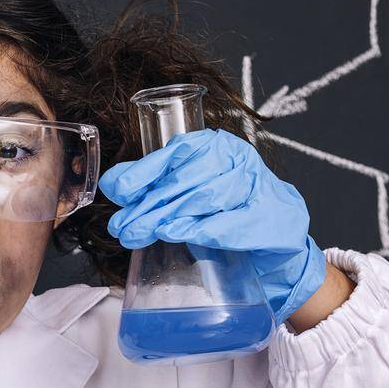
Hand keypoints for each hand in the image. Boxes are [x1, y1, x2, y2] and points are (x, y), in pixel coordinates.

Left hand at [99, 129, 326, 325]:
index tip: (119, 191)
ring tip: (143, 233)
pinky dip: (202, 230)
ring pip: (206, 198)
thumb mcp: (188, 194)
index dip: (144, 172)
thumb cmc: (227, 214)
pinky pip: (232, 222)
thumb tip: (114, 184)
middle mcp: (238, 160)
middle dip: (149, 205)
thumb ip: (154, 186)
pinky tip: (178, 235)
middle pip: (186, 180)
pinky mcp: (271, 218)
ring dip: (170, 217)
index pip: (175, 152)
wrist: (274, 240)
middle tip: (123, 227)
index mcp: (216, 147)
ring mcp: (258, 187)